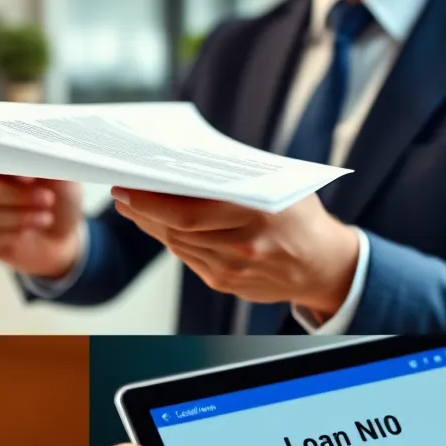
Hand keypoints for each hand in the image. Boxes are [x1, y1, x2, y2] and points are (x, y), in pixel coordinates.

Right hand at [0, 165, 83, 277]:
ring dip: (20, 217)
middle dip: (15, 195)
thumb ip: (43, 161)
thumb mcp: (57, 174)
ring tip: (46, 217)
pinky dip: (14, 234)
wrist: (61, 234)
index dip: (0, 167)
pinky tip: (30, 230)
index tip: (29, 174)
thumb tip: (32, 153)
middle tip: (47, 198)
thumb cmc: (55, 197)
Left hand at [111, 188, 358, 318]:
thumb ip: (236, 177)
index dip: (151, 202)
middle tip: (121, 193)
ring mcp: (233, 269)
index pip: (189, 211)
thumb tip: (184, 162)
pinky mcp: (226, 284)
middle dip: (143, 211)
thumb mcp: (279, 186)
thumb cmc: (299, 215)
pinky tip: (159, 224)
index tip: (126, 187)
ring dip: (152, 225)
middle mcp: (243, 246)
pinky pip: (188, 257)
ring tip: (133, 206)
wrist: (324, 266)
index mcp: (257, 215)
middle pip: (177, 229)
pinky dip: (171, 239)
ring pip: (178, 244)